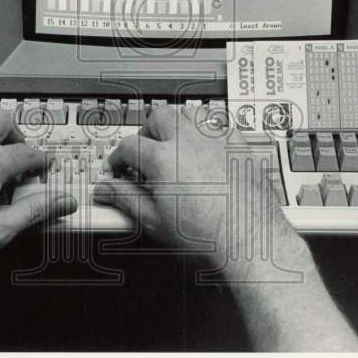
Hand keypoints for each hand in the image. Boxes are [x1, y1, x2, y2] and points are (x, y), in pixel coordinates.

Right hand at [94, 105, 290, 260]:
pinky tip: (206, 146)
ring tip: (172, 143)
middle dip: (147, 132)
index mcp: (164, 158)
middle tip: (144, 152)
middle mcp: (190, 142)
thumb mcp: (155, 222)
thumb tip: (107, 191)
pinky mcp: (240, 146)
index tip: (119, 169)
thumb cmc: (209, 238)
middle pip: (160, 117)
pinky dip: (208, 130)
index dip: (119, 158)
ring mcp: (218, 141)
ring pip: (190, 114)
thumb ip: (126, 200)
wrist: (250, 244)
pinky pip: (220, 124)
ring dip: (177, 123)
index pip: (129, 146)